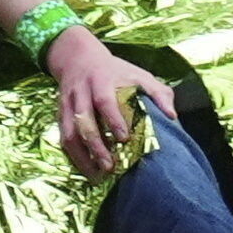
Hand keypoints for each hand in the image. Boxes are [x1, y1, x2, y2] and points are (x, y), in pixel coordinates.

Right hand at [46, 25, 177, 179]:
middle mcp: (81, 92)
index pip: (105, 101)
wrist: (77, 56)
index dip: (113, 120)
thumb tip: (172, 116)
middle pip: (84, 120)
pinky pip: (63, 137)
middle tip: (109, 166)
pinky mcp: (60, 114)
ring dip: (81, 156)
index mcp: (101, 80)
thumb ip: (157, 92)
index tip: (124, 139)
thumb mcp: (137, 73)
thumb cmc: (114, 70)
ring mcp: (68, 104)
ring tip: (96, 175)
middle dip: (95, 145)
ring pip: (69, 132)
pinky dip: (72, 155)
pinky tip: (85, 168)